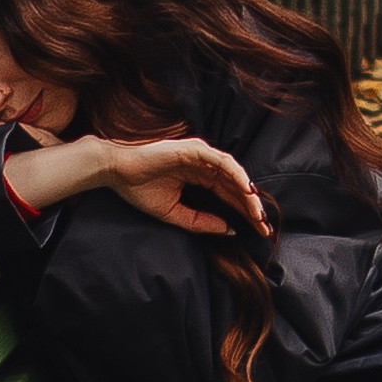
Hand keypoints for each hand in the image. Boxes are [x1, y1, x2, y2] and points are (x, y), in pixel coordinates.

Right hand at [99, 133, 267, 237]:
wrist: (116, 173)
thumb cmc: (140, 189)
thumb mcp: (174, 214)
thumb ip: (200, 221)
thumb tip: (229, 230)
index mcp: (200, 178)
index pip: (229, 197)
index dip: (245, 214)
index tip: (259, 232)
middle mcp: (204, 166)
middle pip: (236, 187)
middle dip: (252, 208)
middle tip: (265, 227)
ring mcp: (201, 156)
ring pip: (233, 174)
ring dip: (248, 194)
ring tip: (258, 213)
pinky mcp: (195, 150)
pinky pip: (222, 162)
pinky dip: (237, 174)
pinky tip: (247, 190)